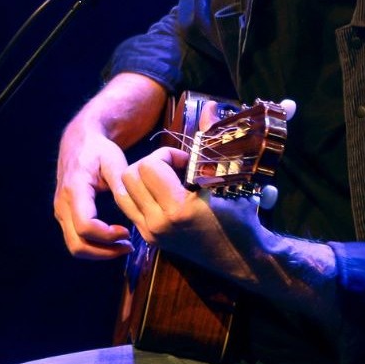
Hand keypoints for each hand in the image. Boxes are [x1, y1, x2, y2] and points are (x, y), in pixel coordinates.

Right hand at [53, 119, 136, 259]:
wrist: (78, 142)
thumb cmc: (98, 150)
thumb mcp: (113, 159)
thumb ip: (121, 183)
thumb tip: (131, 207)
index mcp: (75, 189)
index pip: (85, 226)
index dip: (107, 236)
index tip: (127, 231)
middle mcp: (62, 204)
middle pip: (77, 245)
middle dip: (104, 252)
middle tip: (128, 246)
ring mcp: (60, 212)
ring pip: (75, 247)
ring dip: (100, 252)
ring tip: (123, 245)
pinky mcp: (64, 216)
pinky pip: (76, 240)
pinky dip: (94, 246)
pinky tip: (114, 239)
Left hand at [116, 145, 257, 278]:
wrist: (241, 257)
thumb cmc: (240, 218)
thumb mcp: (230, 179)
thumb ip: (212, 141)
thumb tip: (210, 106)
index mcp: (178, 209)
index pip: (149, 166)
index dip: (166, 154)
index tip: (186, 160)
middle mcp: (158, 224)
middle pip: (129, 176)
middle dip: (150, 163)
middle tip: (173, 167)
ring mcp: (151, 234)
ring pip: (123, 192)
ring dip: (140, 179)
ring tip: (165, 179)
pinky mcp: (150, 240)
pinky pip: (129, 208)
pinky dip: (140, 194)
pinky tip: (162, 194)